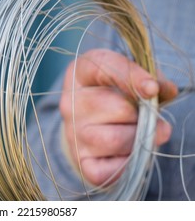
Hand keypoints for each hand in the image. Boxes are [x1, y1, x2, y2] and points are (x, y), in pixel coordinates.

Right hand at [59, 49, 177, 185]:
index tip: (153, 88)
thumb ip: (148, 78)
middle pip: (120, 108)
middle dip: (144, 115)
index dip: (131, 77)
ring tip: (141, 134)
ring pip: (117, 139)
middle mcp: (71, 103)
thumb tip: (165, 91)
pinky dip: (128, 162)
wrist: (88, 122)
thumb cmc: (112, 94)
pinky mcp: (80, 160)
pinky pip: (111, 168)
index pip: (104, 68)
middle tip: (150, 118)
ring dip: (139, 138)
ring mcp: (72, 133)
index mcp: (80, 73)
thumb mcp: (127, 76)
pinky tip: (129, 152)